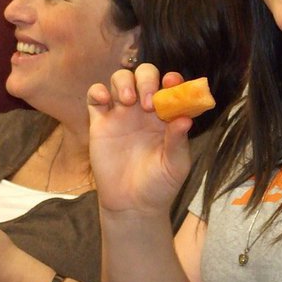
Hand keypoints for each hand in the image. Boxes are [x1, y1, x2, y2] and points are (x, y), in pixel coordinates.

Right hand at [87, 64, 193, 216]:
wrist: (132, 205)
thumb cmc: (159, 185)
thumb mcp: (175, 166)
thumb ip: (178, 142)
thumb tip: (185, 119)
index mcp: (166, 115)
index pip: (170, 87)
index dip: (172, 80)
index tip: (172, 82)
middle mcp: (144, 109)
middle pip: (144, 75)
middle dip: (146, 80)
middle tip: (148, 102)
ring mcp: (121, 113)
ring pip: (120, 79)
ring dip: (124, 82)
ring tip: (127, 101)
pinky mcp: (100, 122)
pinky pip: (95, 96)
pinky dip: (97, 91)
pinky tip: (104, 101)